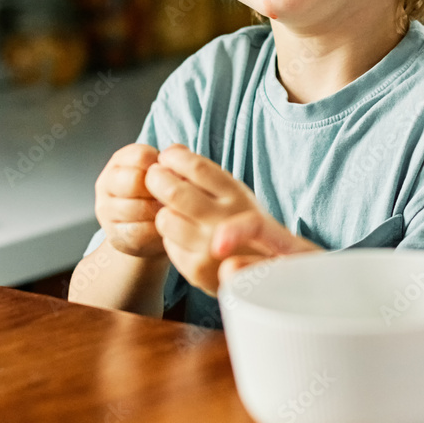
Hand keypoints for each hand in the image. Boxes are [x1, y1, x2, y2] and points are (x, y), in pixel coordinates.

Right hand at [94, 144, 165, 259]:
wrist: (146, 230)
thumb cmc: (159, 194)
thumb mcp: (165, 172)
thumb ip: (173, 160)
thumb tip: (180, 155)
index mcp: (120, 161)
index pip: (141, 156)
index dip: (163, 166)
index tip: (172, 175)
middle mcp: (107, 183)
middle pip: (134, 181)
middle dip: (159, 190)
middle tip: (172, 197)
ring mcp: (107, 211)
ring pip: (137, 208)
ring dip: (160, 211)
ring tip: (172, 212)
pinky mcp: (115, 235)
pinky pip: (139, 233)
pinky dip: (156, 231)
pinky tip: (164, 227)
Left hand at [147, 144, 316, 294]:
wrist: (269, 274)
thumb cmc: (245, 224)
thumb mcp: (237, 195)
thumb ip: (206, 174)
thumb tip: (172, 149)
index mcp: (237, 195)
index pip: (197, 167)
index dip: (175, 158)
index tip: (166, 157)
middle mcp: (225, 219)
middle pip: (175, 191)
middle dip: (157, 179)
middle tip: (154, 176)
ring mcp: (210, 247)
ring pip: (165, 218)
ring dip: (163, 209)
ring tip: (171, 208)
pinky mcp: (196, 269)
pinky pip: (167, 244)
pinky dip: (170, 236)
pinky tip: (182, 235)